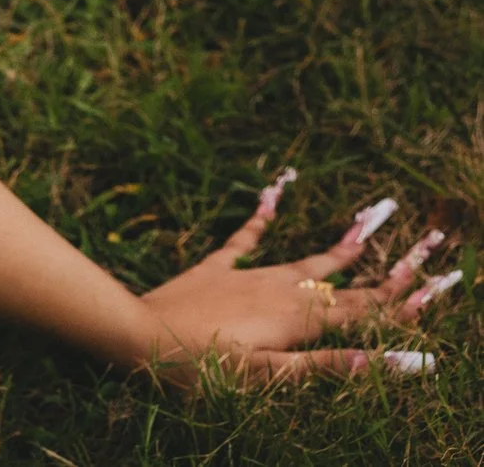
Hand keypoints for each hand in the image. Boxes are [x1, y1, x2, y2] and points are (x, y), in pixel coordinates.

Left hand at [135, 170, 459, 384]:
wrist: (136, 334)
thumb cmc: (203, 367)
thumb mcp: (270, 377)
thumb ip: (329, 366)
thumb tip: (388, 361)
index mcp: (299, 320)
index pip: (363, 310)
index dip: (402, 298)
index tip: (436, 279)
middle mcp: (281, 291)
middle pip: (343, 279)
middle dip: (386, 265)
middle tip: (428, 241)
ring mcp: (247, 277)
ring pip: (305, 258)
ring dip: (341, 243)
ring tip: (369, 219)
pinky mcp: (214, 270)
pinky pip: (243, 240)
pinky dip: (261, 219)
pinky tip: (274, 195)